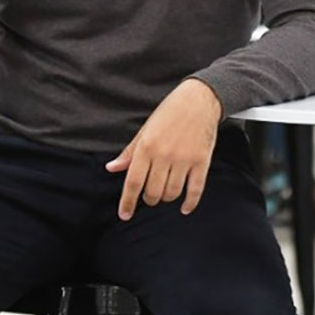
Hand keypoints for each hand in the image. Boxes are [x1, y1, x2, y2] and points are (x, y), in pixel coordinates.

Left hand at [106, 78, 221, 219]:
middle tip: (149, 195)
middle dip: (149, 199)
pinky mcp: (201, 161)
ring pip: (172, 193)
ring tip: (165, 193)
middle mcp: (164, 155)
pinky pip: (195, 190)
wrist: (199, 99)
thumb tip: (112, 168)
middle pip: (153, 192)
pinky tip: (184, 208)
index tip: (125, 215)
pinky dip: (189, 203)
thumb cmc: (170, 112)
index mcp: (147, 147)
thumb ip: (129, 152)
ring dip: (166, 198)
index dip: (127, 202)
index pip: (133, 182)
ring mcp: (184, 159)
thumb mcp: (145, 129)